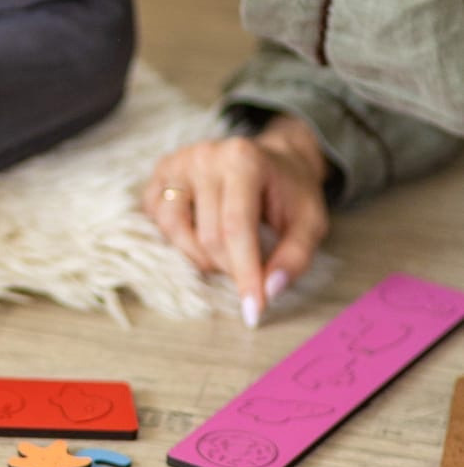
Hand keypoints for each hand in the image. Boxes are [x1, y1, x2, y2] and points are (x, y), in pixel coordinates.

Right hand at [143, 117, 330, 323]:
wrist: (274, 158)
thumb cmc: (291, 193)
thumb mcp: (310, 223)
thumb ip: (294, 258)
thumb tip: (268, 292)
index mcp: (244, 161)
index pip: (236, 228)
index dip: (244, 273)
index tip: (253, 311)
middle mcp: (205, 156)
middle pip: (207, 234)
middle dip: (228, 267)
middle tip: (247, 271)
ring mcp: (179, 162)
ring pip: (172, 227)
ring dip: (198, 255)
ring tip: (222, 254)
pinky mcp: (162, 171)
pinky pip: (155, 215)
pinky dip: (175, 236)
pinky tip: (197, 234)